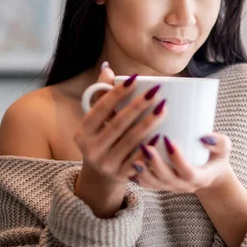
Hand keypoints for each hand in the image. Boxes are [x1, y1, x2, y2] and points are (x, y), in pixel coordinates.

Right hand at [74, 63, 165, 185]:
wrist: (101, 177)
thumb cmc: (102, 138)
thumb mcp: (97, 121)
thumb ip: (102, 95)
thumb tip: (108, 69)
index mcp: (82, 134)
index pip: (100, 109)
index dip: (117, 93)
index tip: (135, 79)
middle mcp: (91, 150)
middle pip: (118, 124)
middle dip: (138, 106)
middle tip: (156, 91)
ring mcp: (107, 165)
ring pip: (131, 141)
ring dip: (149, 123)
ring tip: (164, 107)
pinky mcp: (123, 176)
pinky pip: (139, 160)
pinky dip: (150, 147)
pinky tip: (163, 135)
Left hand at [129, 132, 233, 193]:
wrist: (211, 175)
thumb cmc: (216, 156)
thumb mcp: (224, 149)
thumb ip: (218, 142)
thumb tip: (204, 138)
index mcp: (201, 178)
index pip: (188, 173)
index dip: (178, 160)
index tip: (169, 140)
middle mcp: (184, 186)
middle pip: (167, 180)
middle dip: (155, 164)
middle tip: (145, 146)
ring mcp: (172, 188)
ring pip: (155, 184)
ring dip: (143, 172)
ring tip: (133, 156)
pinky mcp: (162, 186)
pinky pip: (148, 185)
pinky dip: (138, 176)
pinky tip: (127, 164)